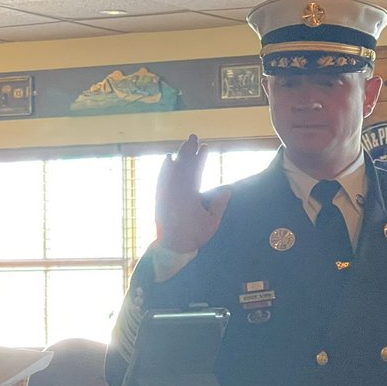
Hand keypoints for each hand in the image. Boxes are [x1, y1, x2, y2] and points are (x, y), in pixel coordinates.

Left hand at [155, 134, 231, 253]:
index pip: (195, 172)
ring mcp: (165, 194)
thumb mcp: (211, 223)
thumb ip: (219, 204)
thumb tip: (227, 188)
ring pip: (171, 170)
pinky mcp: (158, 197)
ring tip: (184, 145)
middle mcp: (175, 192)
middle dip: (188, 151)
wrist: (171, 248)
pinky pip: (161, 178)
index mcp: (189, 196)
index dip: (200, 158)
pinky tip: (167, 159)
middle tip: (193, 137)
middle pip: (182, 166)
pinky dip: (164, 167)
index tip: (205, 147)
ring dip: (178, 156)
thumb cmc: (194, 236)